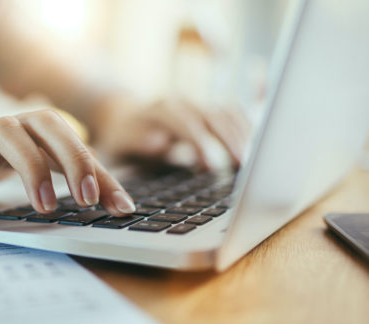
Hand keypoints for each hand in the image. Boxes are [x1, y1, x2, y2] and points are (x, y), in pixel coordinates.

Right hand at [0, 110, 135, 216]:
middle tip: (87, 199)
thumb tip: (120, 204)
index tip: (121, 207)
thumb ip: (72, 183)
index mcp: (33, 132)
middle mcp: (9, 127)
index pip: (75, 144)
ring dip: (30, 168)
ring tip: (45, 207)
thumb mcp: (31, 172)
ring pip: (5, 131)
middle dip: (72, 157)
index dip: (101, 173)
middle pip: (46, 122)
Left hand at [93, 98, 249, 168]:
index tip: (212, 165)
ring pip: (227, 112)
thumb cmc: (121, 137)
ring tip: (254, 159)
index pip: (186, 122)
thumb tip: (160, 143)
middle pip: (214, 115)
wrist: (122, 116)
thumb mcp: (121, 142)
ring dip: (243, 134)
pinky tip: (259, 140)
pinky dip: (248, 125)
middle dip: (230, 139)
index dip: (201, 143)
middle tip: (243, 165)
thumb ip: (139, 142)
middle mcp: (182, 102)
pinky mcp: (207, 111)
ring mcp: (197, 104)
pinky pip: (233, 112)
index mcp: (161, 109)